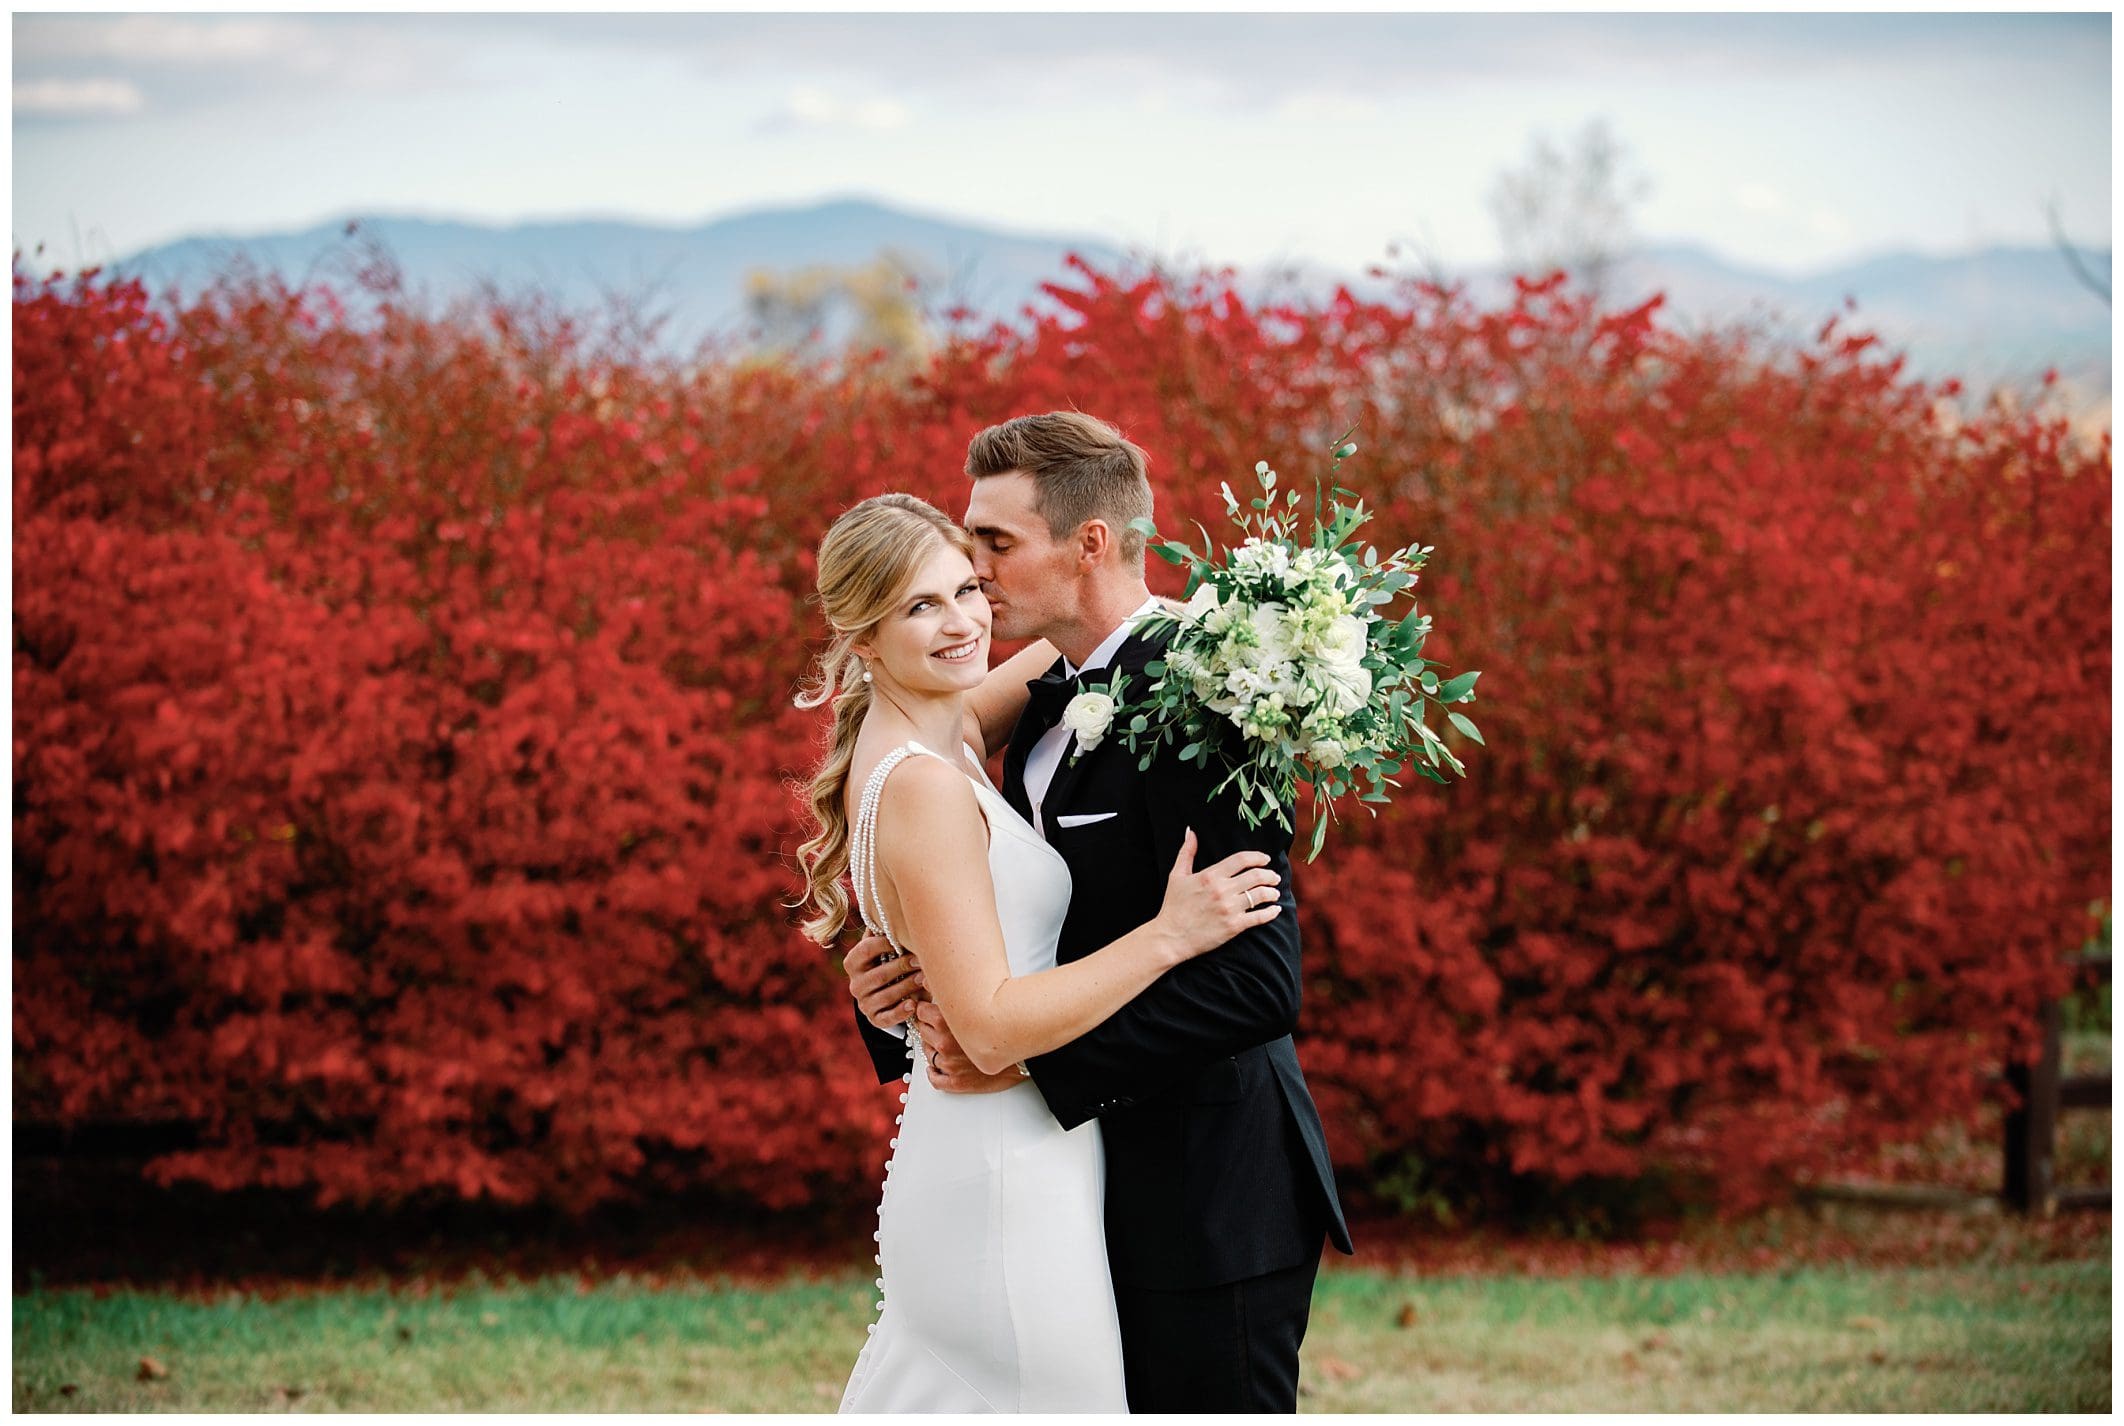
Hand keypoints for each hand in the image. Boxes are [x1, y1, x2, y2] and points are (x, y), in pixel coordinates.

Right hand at [843, 931, 924, 1033]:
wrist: (884, 993)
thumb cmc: (887, 961)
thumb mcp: (881, 947)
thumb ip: (882, 931)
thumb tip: (889, 902)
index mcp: (853, 962)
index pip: (866, 950)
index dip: (885, 944)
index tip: (904, 939)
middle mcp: (855, 984)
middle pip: (878, 975)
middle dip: (901, 966)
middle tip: (921, 960)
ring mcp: (864, 1003)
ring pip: (885, 996)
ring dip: (906, 987)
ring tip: (924, 979)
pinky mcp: (874, 1019)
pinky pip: (886, 1018)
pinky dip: (900, 1013)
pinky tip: (913, 1005)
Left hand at [913, 1000, 1027, 1094]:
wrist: (1026, 1054)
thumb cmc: (1006, 1028)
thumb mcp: (979, 1001)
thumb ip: (952, 991)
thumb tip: (932, 980)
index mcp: (947, 1022)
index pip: (921, 1013)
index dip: (926, 1011)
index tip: (929, 1010)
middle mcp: (945, 1044)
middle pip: (923, 1032)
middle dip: (931, 1029)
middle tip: (942, 1026)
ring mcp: (950, 1065)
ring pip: (928, 1054)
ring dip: (934, 1049)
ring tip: (948, 1043)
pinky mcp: (956, 1082)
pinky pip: (935, 1079)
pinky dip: (934, 1073)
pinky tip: (938, 1067)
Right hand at [1153, 827, 1282, 961]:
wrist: (1171, 937)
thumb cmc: (1173, 906)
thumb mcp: (1176, 876)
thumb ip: (1186, 853)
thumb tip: (1191, 832)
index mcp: (1210, 875)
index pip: (1241, 859)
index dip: (1257, 857)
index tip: (1266, 859)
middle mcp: (1222, 890)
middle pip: (1256, 876)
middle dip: (1269, 875)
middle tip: (1274, 877)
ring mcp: (1229, 908)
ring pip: (1260, 895)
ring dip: (1272, 892)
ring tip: (1275, 892)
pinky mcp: (1234, 926)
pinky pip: (1259, 917)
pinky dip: (1271, 913)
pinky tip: (1276, 910)